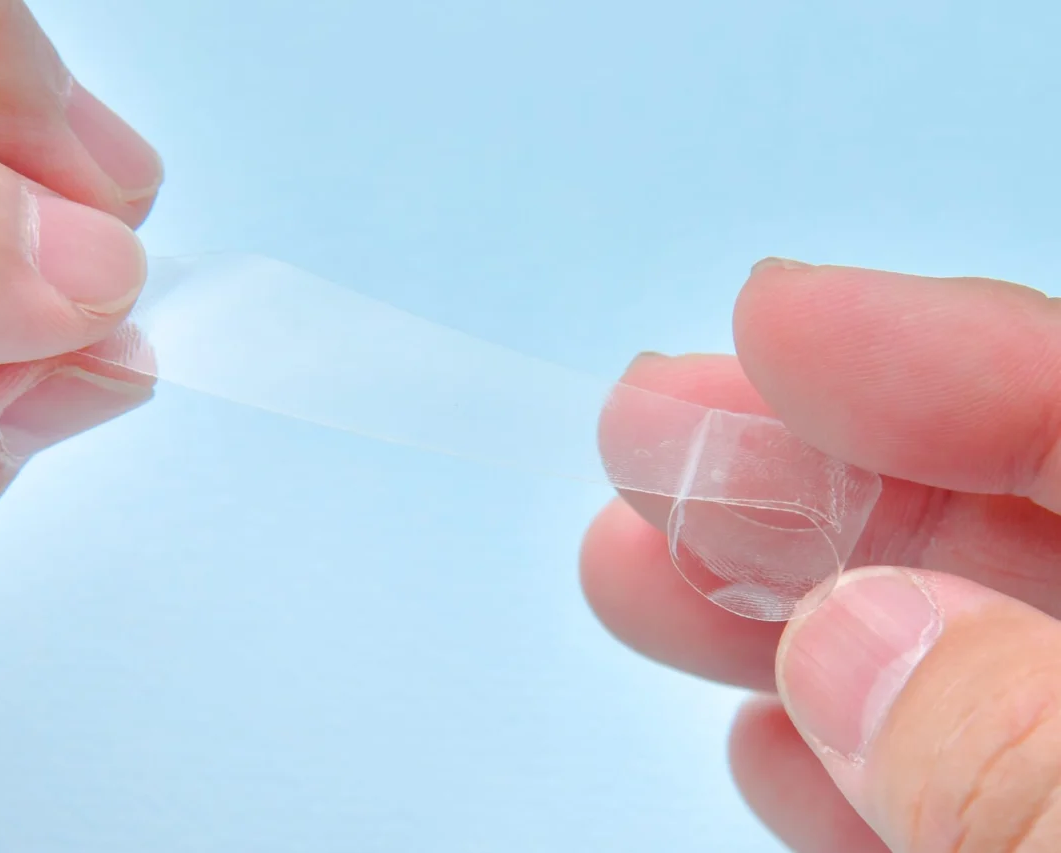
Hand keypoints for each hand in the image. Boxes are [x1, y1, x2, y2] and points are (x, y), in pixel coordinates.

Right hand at [581, 259, 1060, 851]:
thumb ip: (1030, 749)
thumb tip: (855, 637)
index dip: (942, 348)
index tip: (770, 315)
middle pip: (1007, 526)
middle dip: (807, 472)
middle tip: (641, 430)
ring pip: (961, 660)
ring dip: (783, 609)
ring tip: (627, 568)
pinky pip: (966, 790)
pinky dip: (851, 762)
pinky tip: (760, 732)